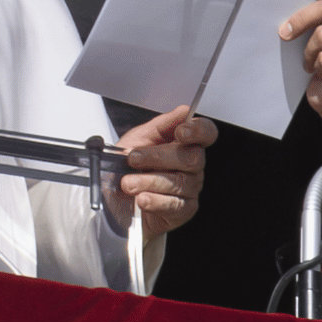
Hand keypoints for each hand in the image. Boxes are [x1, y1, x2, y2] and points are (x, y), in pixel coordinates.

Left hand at [112, 105, 216, 238]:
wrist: (115, 198)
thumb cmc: (129, 167)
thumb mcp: (138, 139)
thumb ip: (161, 124)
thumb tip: (183, 110)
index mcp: (184, 144)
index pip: (206, 133)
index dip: (198, 131)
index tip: (181, 132)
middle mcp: (192, 166)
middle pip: (191, 157)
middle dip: (158, 157)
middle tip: (133, 159)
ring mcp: (190, 189)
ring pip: (180, 182)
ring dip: (148, 181)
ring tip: (127, 183)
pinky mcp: (183, 210)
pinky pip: (174, 205)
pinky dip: (154, 201)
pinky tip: (141, 199)